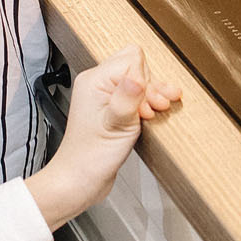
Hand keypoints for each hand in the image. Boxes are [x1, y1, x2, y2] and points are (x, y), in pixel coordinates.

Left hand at [24, 46, 181, 227]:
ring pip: (137, 79)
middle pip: (135, 65)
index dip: (145, 81)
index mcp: (94, 81)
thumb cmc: (91, 157)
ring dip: (152, 94)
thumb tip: (139, 76)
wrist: (79, 180)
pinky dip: (147, 101)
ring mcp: (104, 96)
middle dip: (151, 85)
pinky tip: (155, 111)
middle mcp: (97, 83)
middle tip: (156, 107)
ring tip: (160, 108)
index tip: (148, 105)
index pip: (131, 59)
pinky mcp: (111, 108)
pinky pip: (133, 94)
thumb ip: (129, 98)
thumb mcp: (115, 126)